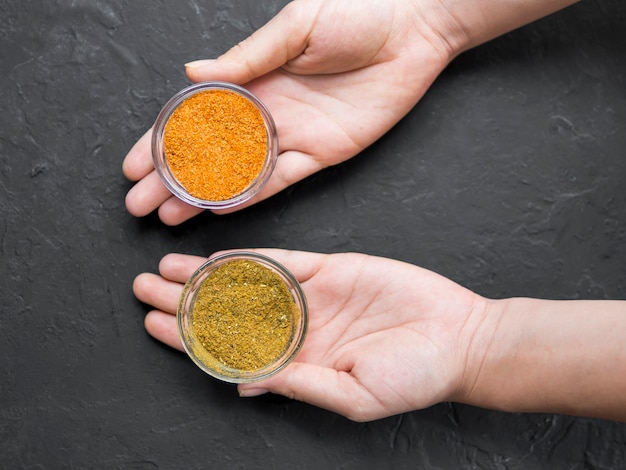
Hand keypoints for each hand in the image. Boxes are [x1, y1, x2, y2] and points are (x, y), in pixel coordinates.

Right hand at [123, 0, 455, 224]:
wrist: (412, 29)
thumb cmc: (357, 14)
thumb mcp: (296, 27)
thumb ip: (247, 57)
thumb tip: (192, 73)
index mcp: (255, 78)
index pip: (196, 115)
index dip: (162, 139)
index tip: (134, 163)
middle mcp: (268, 111)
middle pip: (209, 152)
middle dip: (173, 177)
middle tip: (140, 202)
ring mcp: (293, 135)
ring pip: (239, 174)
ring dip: (203, 195)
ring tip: (169, 215)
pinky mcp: (323, 153)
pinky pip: (280, 180)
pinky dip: (251, 196)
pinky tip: (220, 210)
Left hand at [133, 249, 489, 420]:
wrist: (459, 338)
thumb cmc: (414, 376)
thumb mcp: (354, 393)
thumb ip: (300, 385)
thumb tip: (244, 385)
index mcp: (299, 364)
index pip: (231, 352)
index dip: (192, 339)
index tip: (155, 326)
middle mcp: (298, 330)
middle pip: (228, 315)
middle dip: (186, 304)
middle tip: (143, 289)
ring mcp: (313, 297)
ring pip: (247, 284)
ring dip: (207, 277)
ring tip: (166, 268)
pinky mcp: (331, 269)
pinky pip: (282, 262)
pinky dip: (249, 258)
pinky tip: (219, 256)